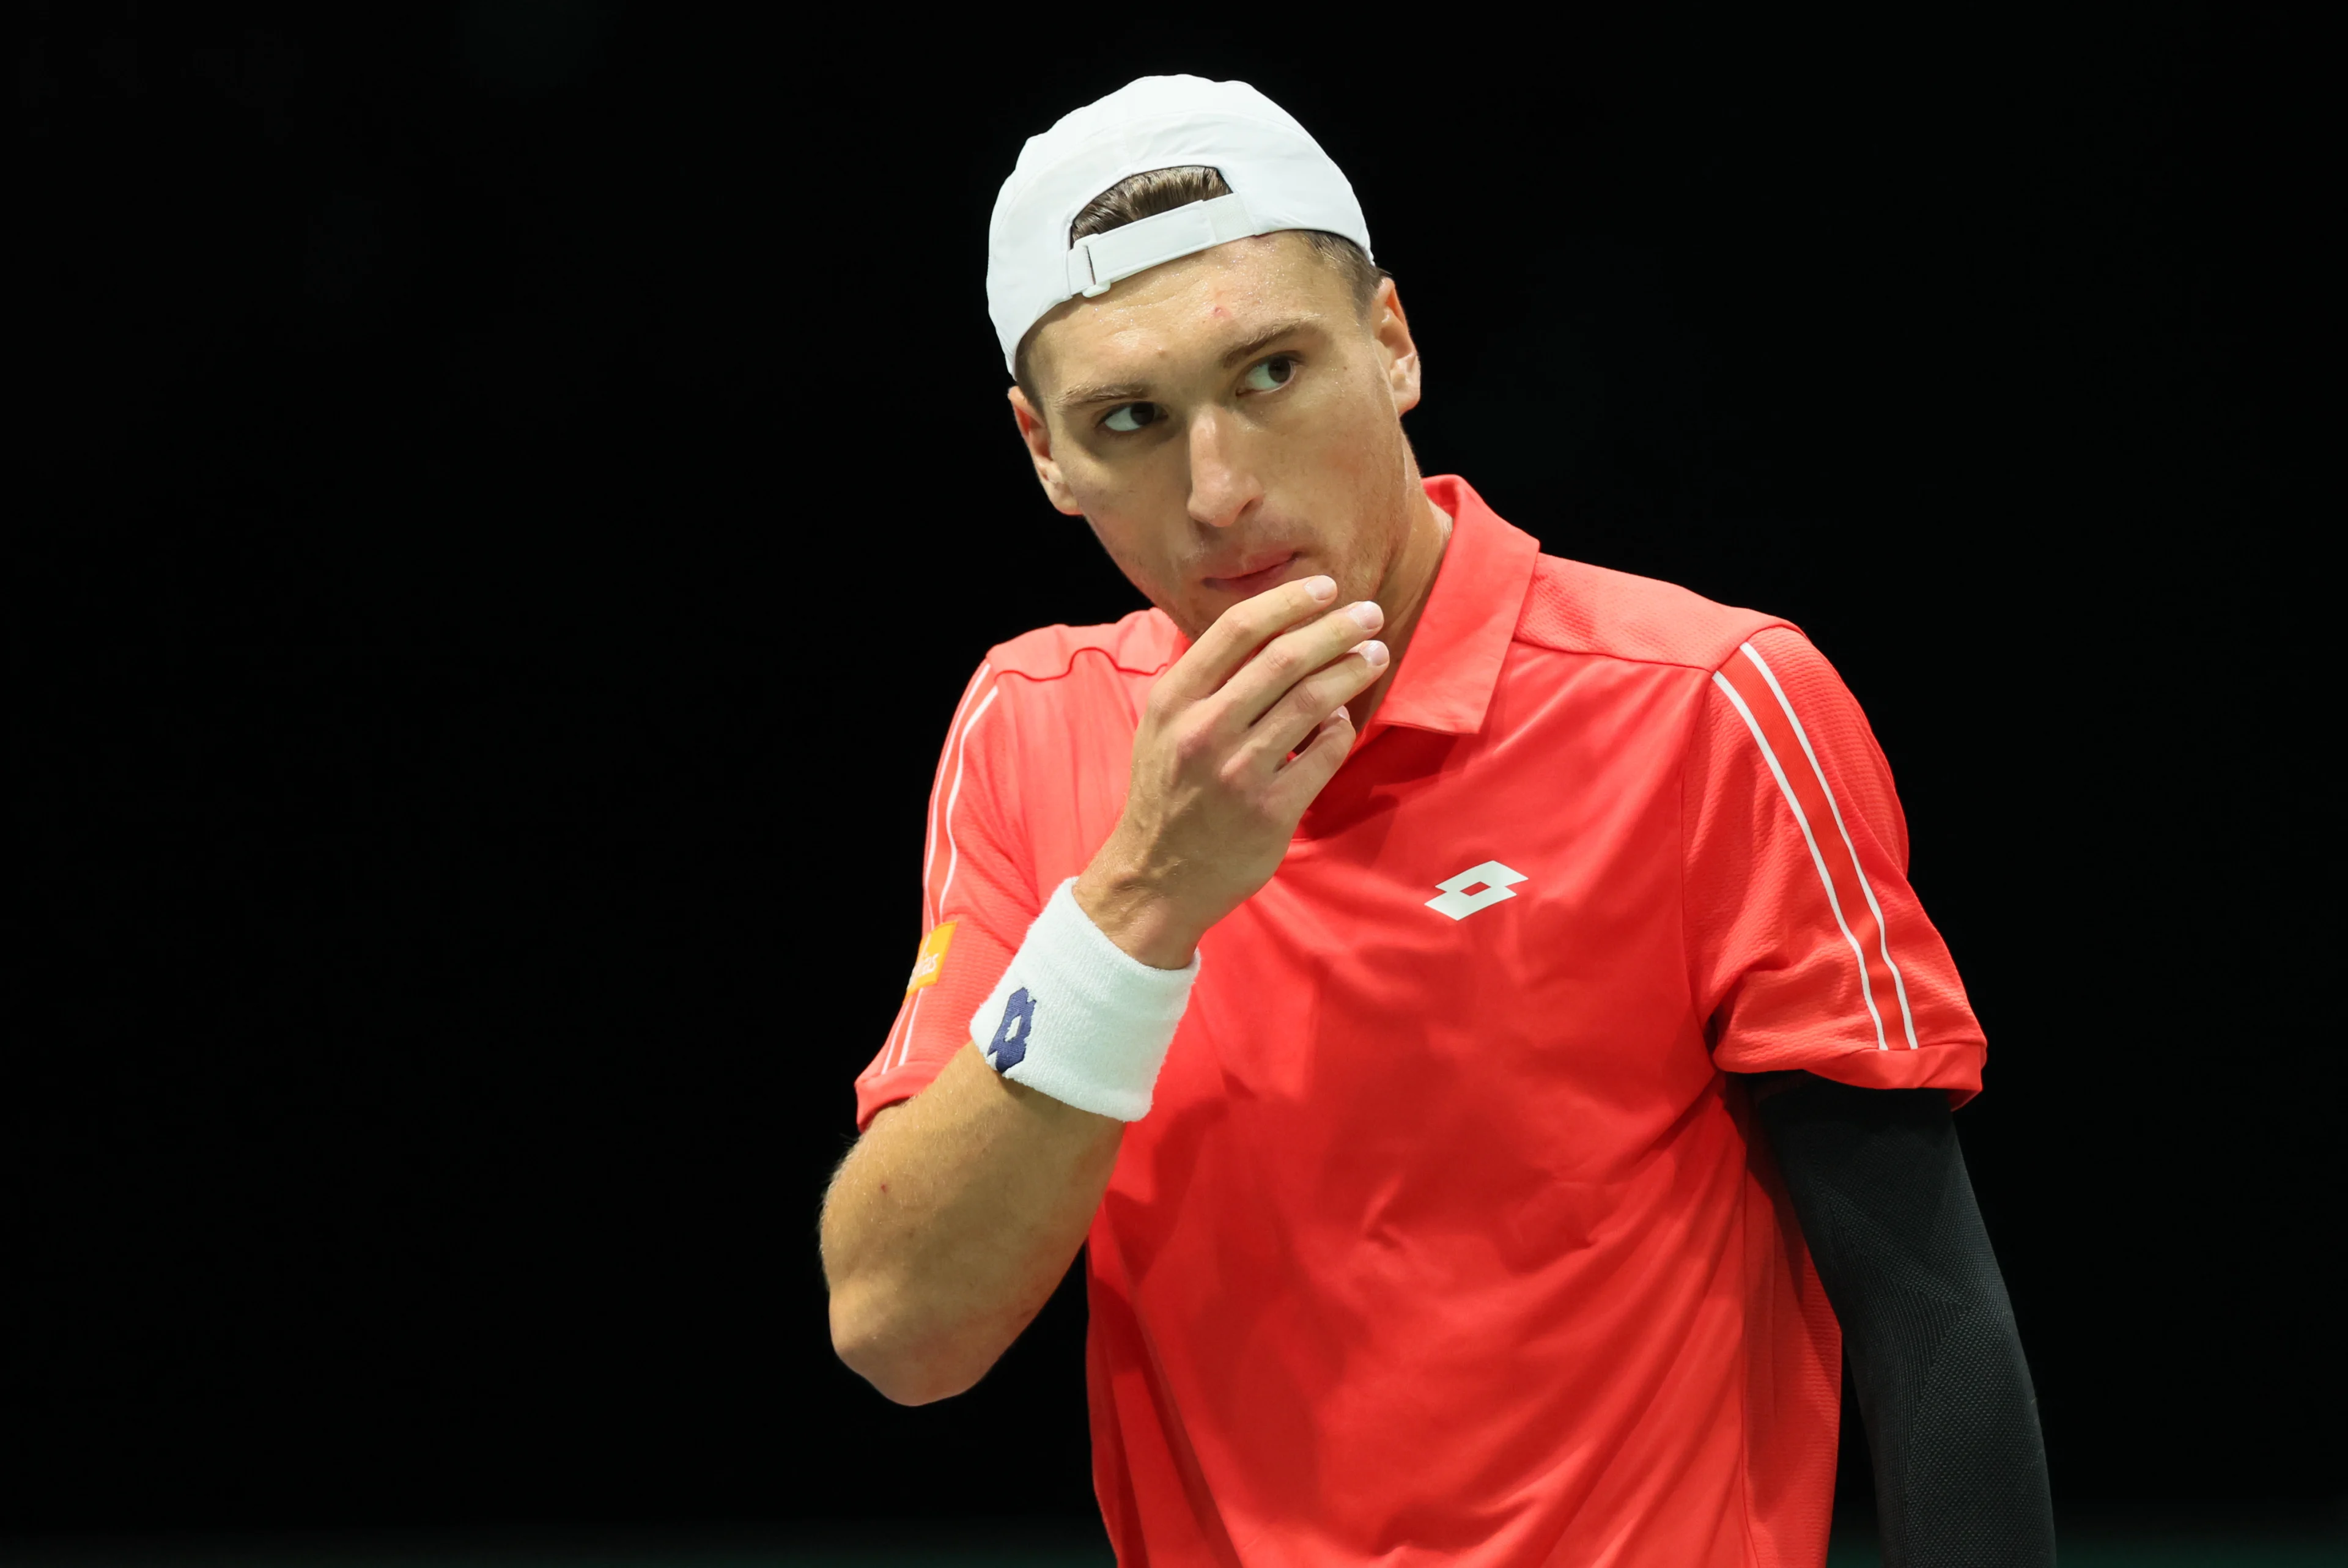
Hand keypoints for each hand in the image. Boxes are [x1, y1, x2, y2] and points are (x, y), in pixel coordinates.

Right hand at [1074, 575, 1386, 966]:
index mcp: (1174, 702)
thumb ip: (1203, 681)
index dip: (1287, 601)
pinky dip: (1341, 728)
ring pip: (1311, 702)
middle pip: (1284, 659)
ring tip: (1374, 654)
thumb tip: (1263, 626)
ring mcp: (1239, 772)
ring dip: (1351, 670)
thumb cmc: (1167, 794)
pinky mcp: (1271, 810)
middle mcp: (1204, 732)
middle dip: (1335, 629)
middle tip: (1370, 613)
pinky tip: (1344, 717)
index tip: (1325, 587)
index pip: (1236, 630)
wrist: (1157, 878)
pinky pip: (1323, 753)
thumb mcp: (1163, 727)